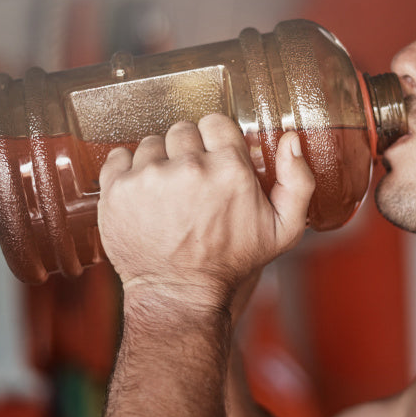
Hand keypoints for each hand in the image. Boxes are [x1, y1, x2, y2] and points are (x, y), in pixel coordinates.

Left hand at [97, 114, 314, 314]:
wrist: (179, 294)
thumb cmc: (231, 263)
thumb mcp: (283, 229)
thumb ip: (297, 181)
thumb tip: (290, 141)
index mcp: (229, 168)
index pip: (215, 122)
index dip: (215, 140)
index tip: (213, 160)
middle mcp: (188, 167)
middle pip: (182, 130)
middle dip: (187, 151)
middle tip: (191, 182)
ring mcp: (149, 176)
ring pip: (151, 143)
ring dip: (158, 162)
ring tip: (166, 193)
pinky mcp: (118, 189)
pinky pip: (119, 156)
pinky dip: (127, 170)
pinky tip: (141, 193)